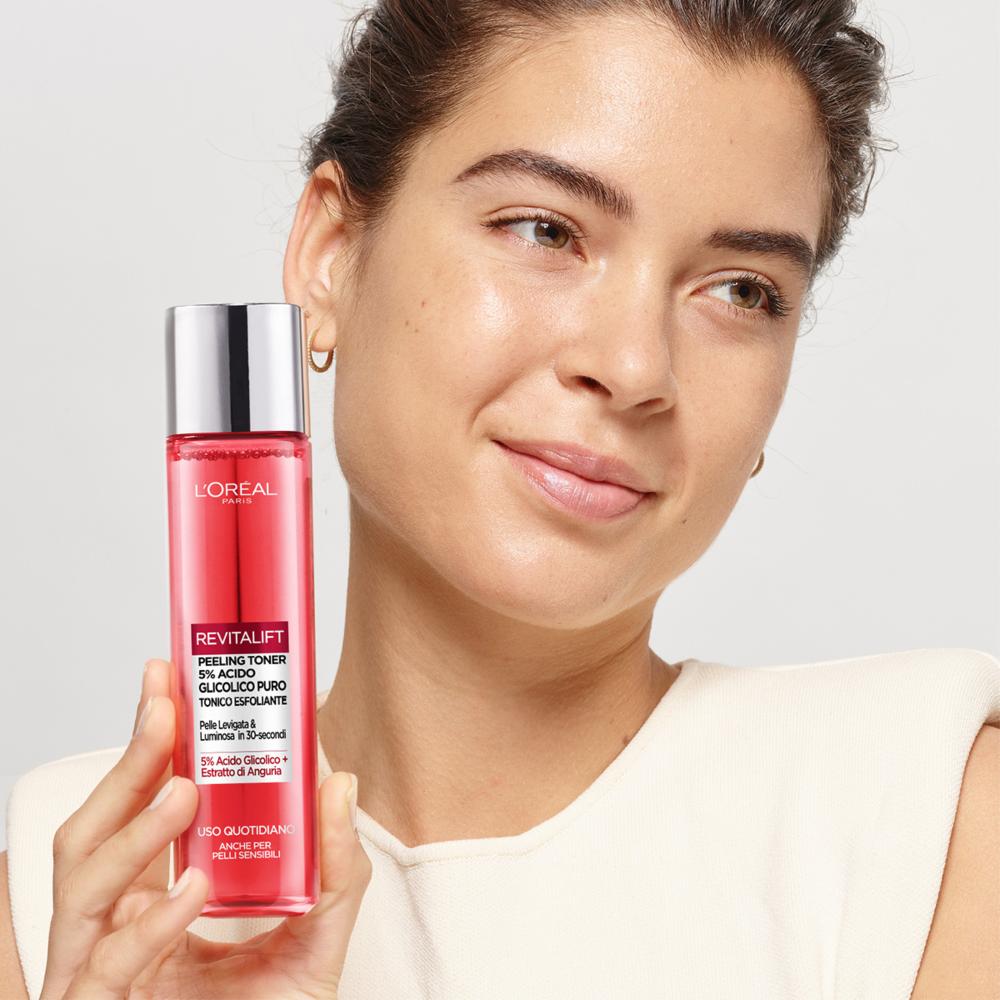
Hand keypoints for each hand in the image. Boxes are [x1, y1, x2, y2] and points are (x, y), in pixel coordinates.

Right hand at [39, 658, 371, 998]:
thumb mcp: (315, 940)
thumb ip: (335, 867)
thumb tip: (339, 778)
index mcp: (152, 900)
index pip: (135, 809)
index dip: (145, 744)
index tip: (168, 679)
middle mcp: (116, 929)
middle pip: (92, 830)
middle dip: (124, 760)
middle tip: (165, 702)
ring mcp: (102, 974)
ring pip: (82, 889)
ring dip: (133, 831)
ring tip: (185, 786)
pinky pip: (111, 969)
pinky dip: (151, 922)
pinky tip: (194, 888)